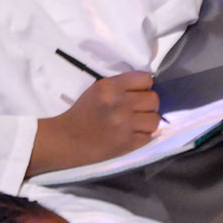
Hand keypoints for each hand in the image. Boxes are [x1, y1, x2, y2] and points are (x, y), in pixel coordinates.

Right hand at [30, 70, 158, 172]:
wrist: (67, 139)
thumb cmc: (82, 112)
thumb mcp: (97, 90)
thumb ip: (121, 86)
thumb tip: (147, 87)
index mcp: (110, 87)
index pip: (145, 79)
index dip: (144, 86)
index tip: (138, 92)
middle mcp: (120, 104)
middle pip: (154, 99)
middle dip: (148, 103)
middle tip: (138, 109)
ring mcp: (125, 125)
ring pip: (155, 118)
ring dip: (148, 120)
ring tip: (138, 122)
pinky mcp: (128, 143)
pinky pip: (149, 135)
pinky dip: (143, 134)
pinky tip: (132, 133)